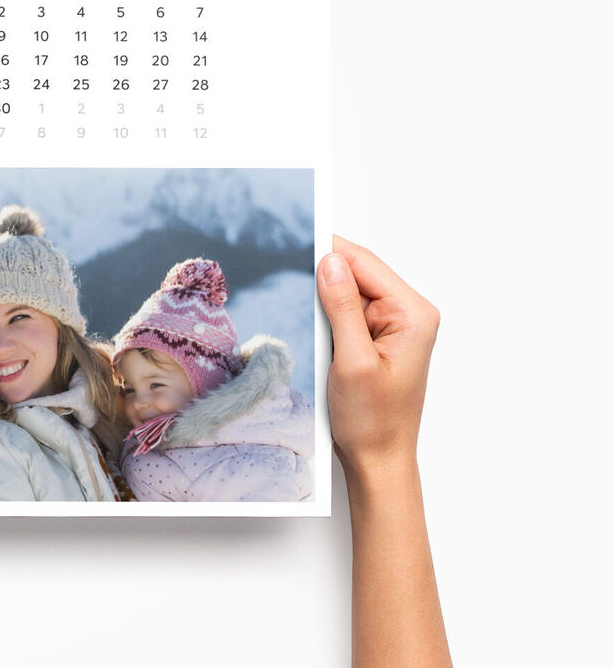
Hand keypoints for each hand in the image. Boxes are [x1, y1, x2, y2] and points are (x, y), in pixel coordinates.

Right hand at [317, 236, 439, 476]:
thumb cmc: (374, 421)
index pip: (364, 263)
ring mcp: (393, 325)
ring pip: (348, 291)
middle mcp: (408, 314)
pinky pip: (346, 311)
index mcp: (413, 314)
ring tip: (303, 314)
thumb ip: (342, 307)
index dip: (328, 250)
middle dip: (324, 276)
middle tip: (290, 283)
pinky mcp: (376, 338)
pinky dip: (326, 316)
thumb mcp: (352, 361)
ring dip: (323, 299)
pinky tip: (314, 330)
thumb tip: (330, 261)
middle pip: (357, 272)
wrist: (378, 460)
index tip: (294, 241)